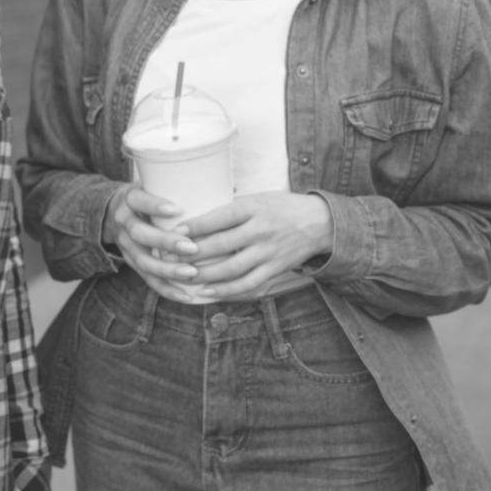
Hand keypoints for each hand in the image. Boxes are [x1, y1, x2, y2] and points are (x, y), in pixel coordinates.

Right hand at [103, 184, 205, 300]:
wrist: (112, 211)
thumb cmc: (147, 196)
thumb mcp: (152, 185)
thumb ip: (179, 188)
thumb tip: (230, 188)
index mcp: (130, 199)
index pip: (140, 200)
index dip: (156, 206)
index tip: (178, 209)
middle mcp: (124, 222)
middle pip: (140, 234)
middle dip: (166, 242)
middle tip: (192, 247)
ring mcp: (125, 245)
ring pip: (143, 260)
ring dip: (167, 269)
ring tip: (191, 273)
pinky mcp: (131, 263)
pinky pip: (147, 279)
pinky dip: (166, 289)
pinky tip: (185, 295)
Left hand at [179, 192, 332, 299]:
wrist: (320, 222)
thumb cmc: (281, 207)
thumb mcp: (257, 198)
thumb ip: (232, 209)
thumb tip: (195, 219)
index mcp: (254, 208)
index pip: (220, 217)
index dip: (195, 226)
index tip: (174, 232)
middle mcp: (261, 230)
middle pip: (221, 244)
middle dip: (193, 253)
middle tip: (170, 258)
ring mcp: (269, 252)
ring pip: (232, 269)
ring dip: (205, 275)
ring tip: (183, 277)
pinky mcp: (275, 269)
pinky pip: (248, 284)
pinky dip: (226, 291)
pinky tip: (207, 292)